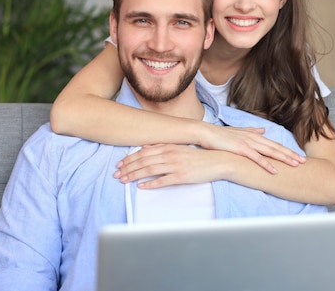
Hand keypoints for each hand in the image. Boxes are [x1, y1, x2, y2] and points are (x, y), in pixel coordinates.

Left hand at [114, 144, 232, 187]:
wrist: (218, 161)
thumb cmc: (198, 156)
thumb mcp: (180, 147)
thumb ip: (163, 147)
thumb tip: (147, 147)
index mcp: (169, 147)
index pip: (144, 152)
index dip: (130, 158)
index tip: (120, 164)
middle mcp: (170, 154)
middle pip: (143, 161)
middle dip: (128, 168)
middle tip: (117, 174)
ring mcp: (176, 165)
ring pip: (150, 170)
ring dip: (135, 175)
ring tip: (124, 180)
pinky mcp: (182, 176)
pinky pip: (163, 181)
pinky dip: (151, 184)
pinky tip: (141, 187)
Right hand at [198, 124, 304, 173]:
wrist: (206, 133)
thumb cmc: (220, 135)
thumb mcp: (238, 132)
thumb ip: (251, 131)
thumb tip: (262, 130)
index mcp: (254, 135)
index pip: (274, 144)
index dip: (287, 150)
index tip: (298, 156)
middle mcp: (254, 138)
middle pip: (276, 148)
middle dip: (291, 155)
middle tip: (303, 162)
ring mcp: (248, 143)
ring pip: (270, 152)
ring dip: (284, 159)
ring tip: (295, 165)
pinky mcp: (241, 149)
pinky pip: (257, 158)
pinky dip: (267, 164)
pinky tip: (275, 170)